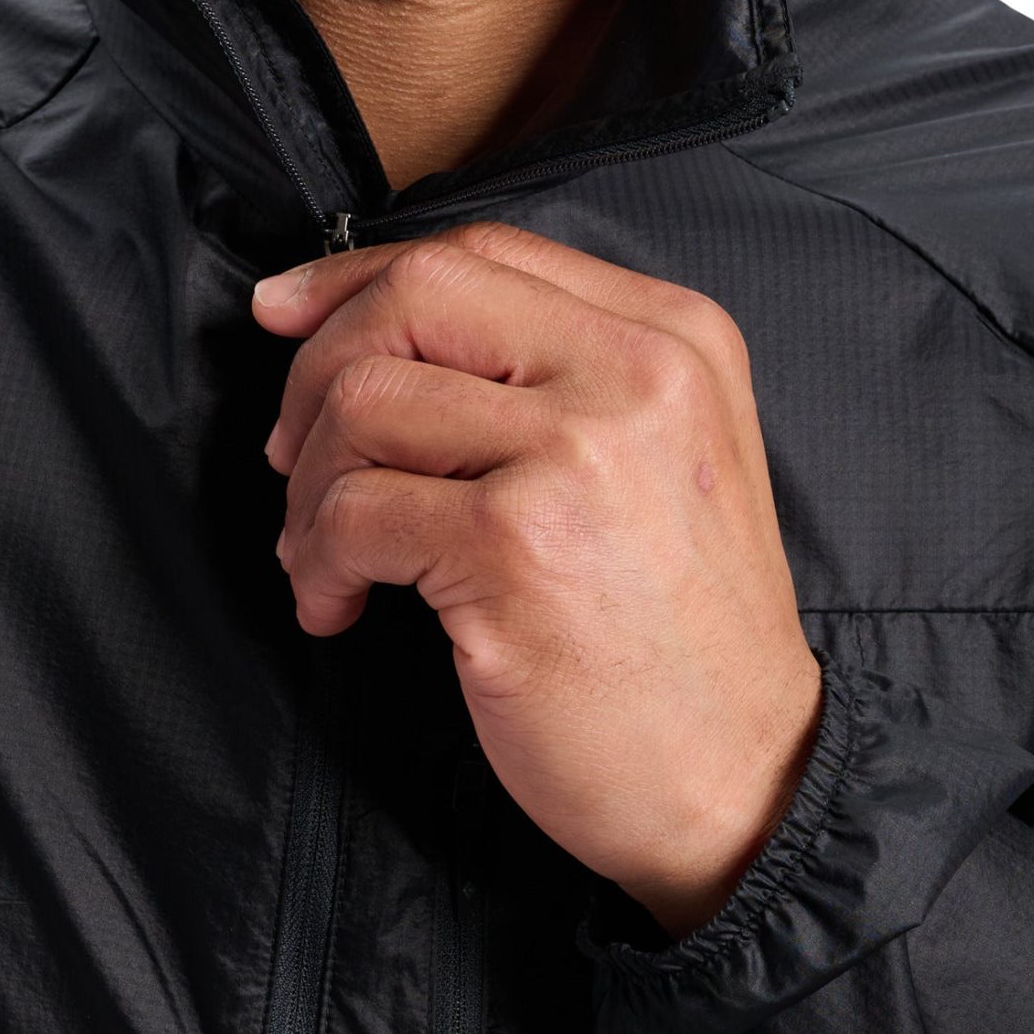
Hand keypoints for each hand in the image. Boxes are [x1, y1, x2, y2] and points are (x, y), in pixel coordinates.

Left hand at [253, 221, 821, 937]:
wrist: (745, 785)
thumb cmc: (672, 631)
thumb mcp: (653, 455)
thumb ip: (541, 368)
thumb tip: (347, 312)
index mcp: (671, 336)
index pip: (481, 248)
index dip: (361, 276)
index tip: (288, 315)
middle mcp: (634, 373)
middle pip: (416, 294)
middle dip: (318, 368)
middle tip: (291, 454)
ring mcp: (577, 454)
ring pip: (364, 397)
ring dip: (308, 485)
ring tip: (322, 554)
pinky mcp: (517, 544)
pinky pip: (354, 509)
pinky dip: (316, 558)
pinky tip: (336, 605)